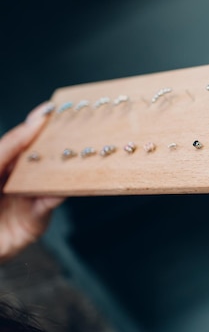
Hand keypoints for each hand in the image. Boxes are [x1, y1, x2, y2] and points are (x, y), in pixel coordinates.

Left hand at [0, 104, 64, 261]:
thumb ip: (10, 146)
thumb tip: (34, 122)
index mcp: (1, 165)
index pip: (21, 141)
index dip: (36, 125)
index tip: (53, 110)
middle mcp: (14, 180)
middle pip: (41, 158)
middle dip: (57, 144)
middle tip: (77, 129)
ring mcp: (25, 200)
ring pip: (51, 179)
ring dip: (64, 168)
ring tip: (78, 153)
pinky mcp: (34, 221)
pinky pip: (51, 203)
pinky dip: (60, 192)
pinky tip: (67, 182)